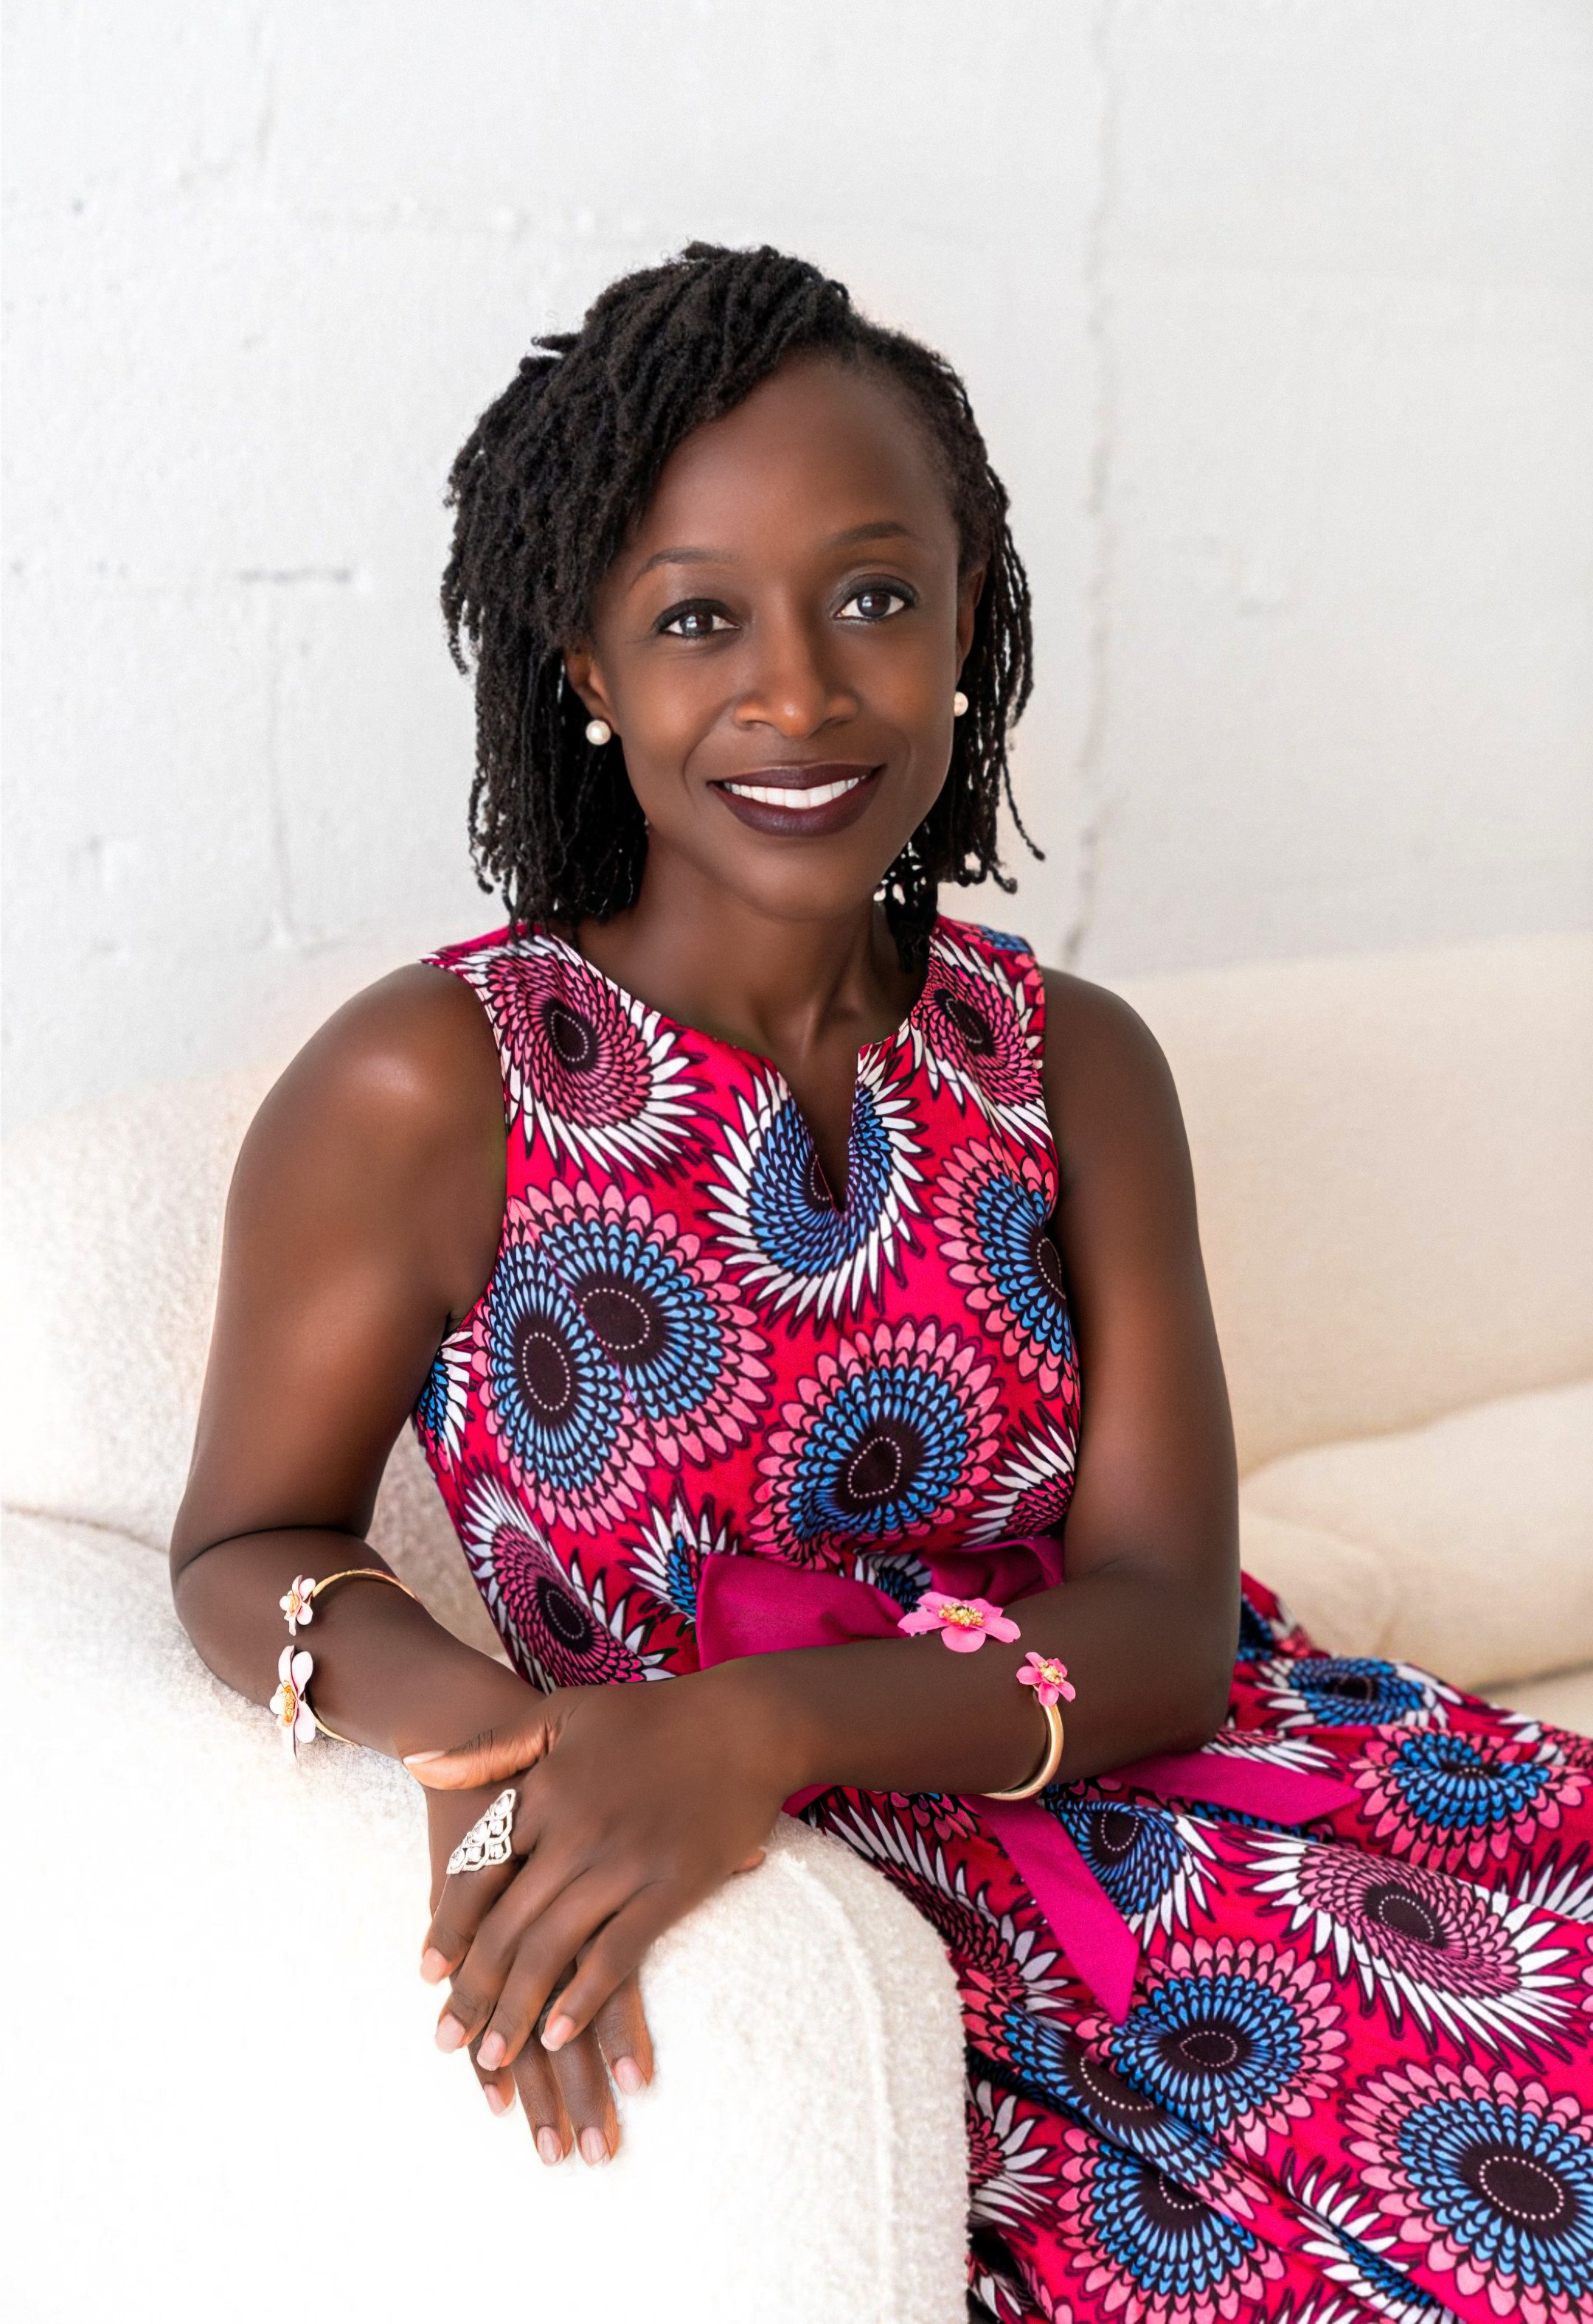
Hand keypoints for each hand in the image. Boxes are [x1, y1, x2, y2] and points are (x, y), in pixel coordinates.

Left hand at [407, 1668, 785, 2118]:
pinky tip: (560, 2033)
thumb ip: (491, 1746)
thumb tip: (418, 1763)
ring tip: (494, 2057)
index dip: (449, 1928)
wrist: (746, 1720)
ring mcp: (623, 1861)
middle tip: (446, 2039)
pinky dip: (583, 1999)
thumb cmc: (652, 1716)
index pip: (477, 1871)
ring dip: (518, 2010)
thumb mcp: (562, 1715)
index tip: (427, 1975)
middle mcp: (574, 1831)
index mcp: (544, 1792)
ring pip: (553, 1949)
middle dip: (473, 1990)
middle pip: (507, 1924)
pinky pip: (617, 1954)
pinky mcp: (671, 1885)